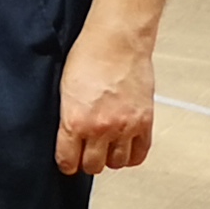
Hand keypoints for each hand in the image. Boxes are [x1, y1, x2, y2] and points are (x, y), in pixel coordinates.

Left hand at [57, 20, 157, 174]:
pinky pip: (140, 153)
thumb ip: (68, 118)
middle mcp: (101, 128)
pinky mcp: (145, 121)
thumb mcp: (64, 91)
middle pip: (94, 166)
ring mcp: (126, 126)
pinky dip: (131, 155)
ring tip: (105, 148)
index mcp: (75, 121)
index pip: (68, 160)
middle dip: (87, 162)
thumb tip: (69, 138)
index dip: (66, 164)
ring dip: (110, 159)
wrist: (116, 42)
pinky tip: (124, 148)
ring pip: (117, 163)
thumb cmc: (87, 58)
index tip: (67, 162)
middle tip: (86, 154)